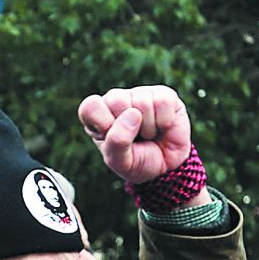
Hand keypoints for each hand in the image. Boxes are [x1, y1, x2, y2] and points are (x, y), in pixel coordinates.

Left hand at [77, 85, 191, 184]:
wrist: (168, 166)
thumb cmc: (139, 163)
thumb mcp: (121, 162)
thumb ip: (118, 142)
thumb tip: (133, 113)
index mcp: (99, 117)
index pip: (90, 107)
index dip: (103, 124)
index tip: (113, 138)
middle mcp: (116, 102)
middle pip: (116, 100)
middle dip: (128, 127)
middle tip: (135, 139)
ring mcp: (140, 94)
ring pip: (142, 102)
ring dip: (149, 128)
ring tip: (149, 135)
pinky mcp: (163, 93)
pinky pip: (162, 102)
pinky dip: (164, 121)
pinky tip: (163, 127)